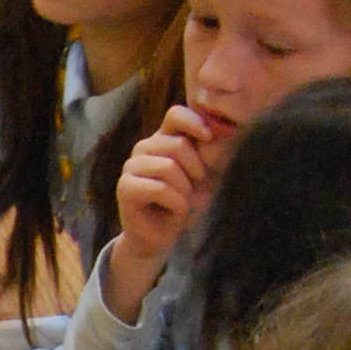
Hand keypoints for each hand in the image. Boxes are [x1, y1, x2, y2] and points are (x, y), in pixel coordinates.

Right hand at [101, 106, 225, 319]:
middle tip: (194, 186)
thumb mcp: (206, 174)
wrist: (163, 235)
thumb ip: (213, 151)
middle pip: (177, 144)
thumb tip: (225, 131)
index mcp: (163, 138)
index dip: (195, 122)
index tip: (210, 138)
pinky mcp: (125, 187)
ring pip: (168, 166)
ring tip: (183, 200)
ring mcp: (131, 166)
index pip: (176, 114)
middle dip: (195, 169)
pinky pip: (159, 188)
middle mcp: (144, 147)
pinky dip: (176, 202)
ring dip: (185, 189)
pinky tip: (177, 209)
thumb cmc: (184, 202)